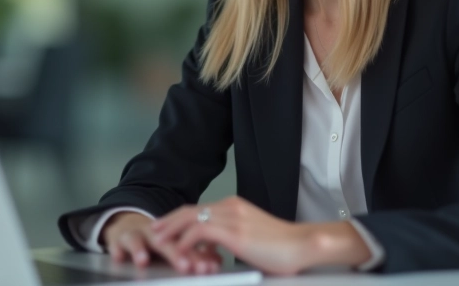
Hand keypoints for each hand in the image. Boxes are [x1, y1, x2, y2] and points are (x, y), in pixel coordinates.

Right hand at [101, 211, 221, 272]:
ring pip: (138, 240)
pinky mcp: (117, 238)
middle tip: (185, 267)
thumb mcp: (174, 247)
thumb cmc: (155, 241)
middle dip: (175, 254)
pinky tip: (118, 258)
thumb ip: (194, 255)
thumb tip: (216, 262)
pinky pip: (116, 244)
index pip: (188, 245)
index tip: (209, 268)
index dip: (199, 256)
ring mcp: (135, 234)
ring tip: (144, 261)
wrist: (127, 225)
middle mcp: (155, 233)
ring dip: (140, 250)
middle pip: (166, 242)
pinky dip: (116, 250)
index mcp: (173, 234)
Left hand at [150, 196, 314, 275]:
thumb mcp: (252, 238)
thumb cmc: (283, 247)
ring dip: (172, 230)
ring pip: (192, 218)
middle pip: (190, 210)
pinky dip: (186, 241)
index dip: (179, 218)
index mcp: (235, 207)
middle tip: (154, 230)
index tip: (166, 227)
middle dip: (169, 220)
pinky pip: (201, 233)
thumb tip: (216, 251)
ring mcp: (232, 218)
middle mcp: (231, 207)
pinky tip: (178, 251)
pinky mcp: (235, 232)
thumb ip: (233, 239)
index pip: (200, 209)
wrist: (304, 244)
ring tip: (158, 240)